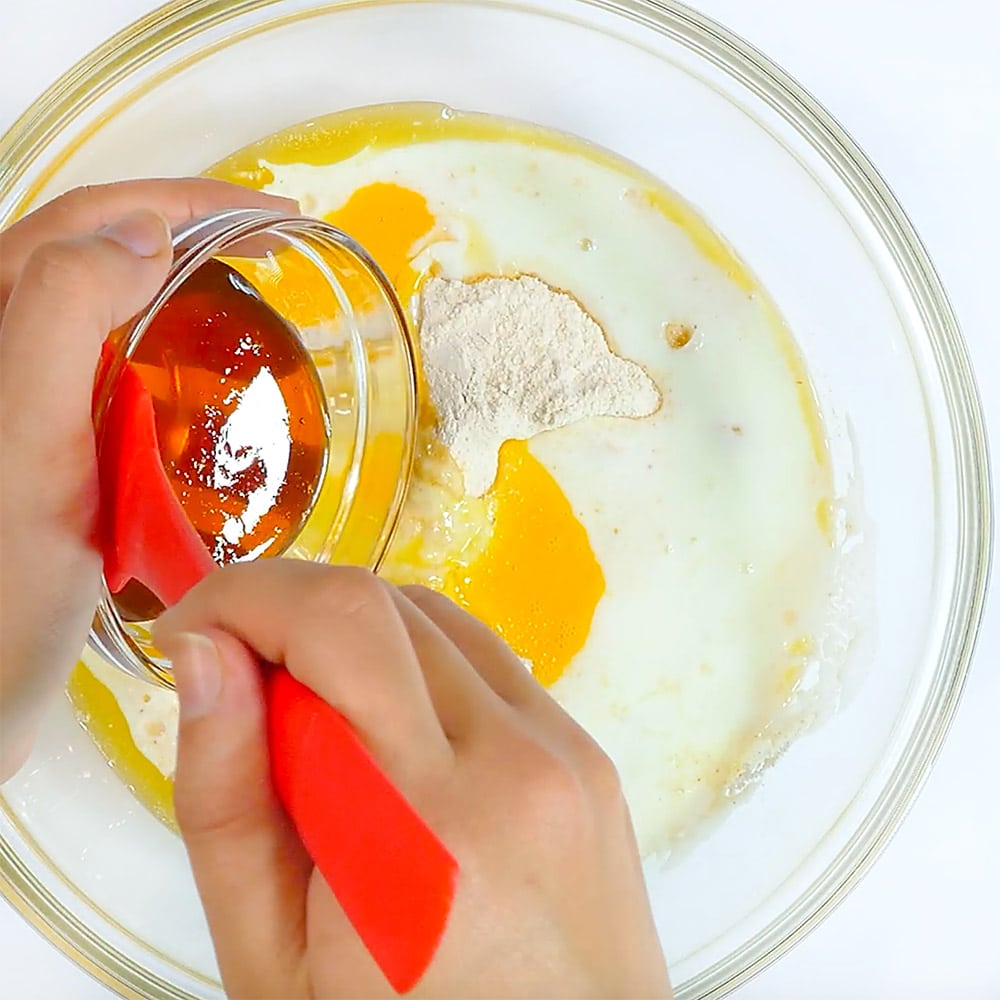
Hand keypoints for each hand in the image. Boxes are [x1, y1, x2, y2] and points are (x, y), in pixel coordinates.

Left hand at [0, 180, 296, 779]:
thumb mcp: (22, 446)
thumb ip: (55, 314)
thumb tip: (139, 230)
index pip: (83, 221)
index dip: (183, 201)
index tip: (277, 218)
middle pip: (90, 250)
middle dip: (183, 228)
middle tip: (273, 246)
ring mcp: (16, 400)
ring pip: (98, 307)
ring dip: (171, 282)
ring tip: (244, 287)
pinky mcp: (38, 447)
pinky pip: (105, 369)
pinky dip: (159, 352)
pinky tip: (195, 376)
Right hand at [155, 562, 671, 998]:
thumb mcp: (271, 961)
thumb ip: (226, 799)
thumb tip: (206, 651)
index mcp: (431, 821)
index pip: (337, 626)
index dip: (246, 598)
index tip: (192, 630)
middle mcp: (517, 759)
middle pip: (386, 605)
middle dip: (289, 612)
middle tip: (241, 677)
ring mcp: (567, 749)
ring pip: (439, 618)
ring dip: (357, 635)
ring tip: (320, 719)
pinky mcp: (590, 751)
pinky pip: (489, 660)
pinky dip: (421, 663)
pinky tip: (395, 731)